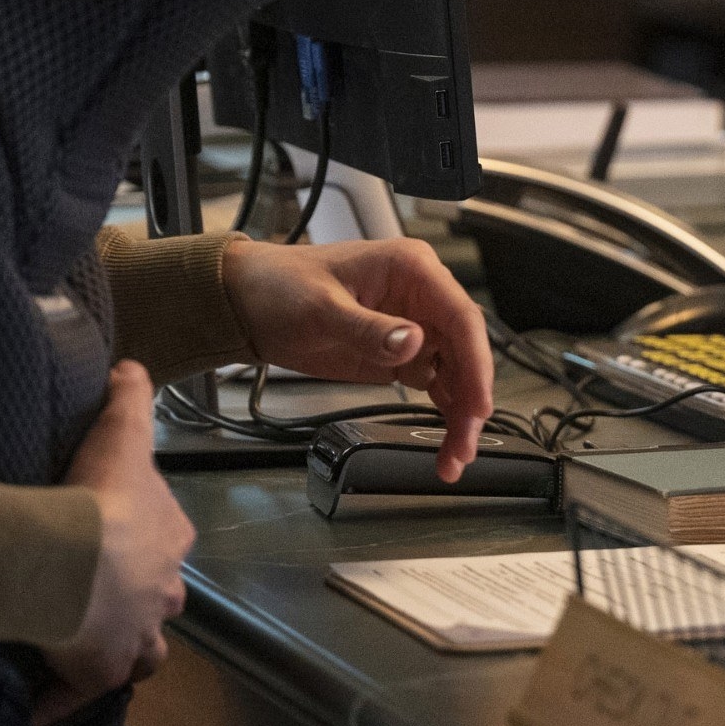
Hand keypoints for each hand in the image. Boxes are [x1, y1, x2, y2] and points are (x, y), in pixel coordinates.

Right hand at [52, 362, 190, 697]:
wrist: (74, 553)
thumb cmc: (101, 493)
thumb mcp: (121, 430)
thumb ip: (131, 394)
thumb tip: (132, 367)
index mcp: (169, 538)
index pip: (170, 540)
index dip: (149, 541)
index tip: (122, 542)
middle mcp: (163, 594)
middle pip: (161, 601)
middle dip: (142, 601)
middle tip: (102, 598)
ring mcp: (135, 638)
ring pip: (143, 654)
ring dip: (123, 652)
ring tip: (88, 647)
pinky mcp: (101, 674)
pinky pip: (82, 695)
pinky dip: (63, 701)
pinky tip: (38, 705)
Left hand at [224, 238, 493, 480]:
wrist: (246, 303)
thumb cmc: (280, 287)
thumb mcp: (321, 309)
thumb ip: (369, 329)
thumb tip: (415, 343)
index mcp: (411, 269)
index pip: (461, 316)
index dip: (476, 363)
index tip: (478, 405)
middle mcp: (420, 296)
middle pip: (464, 350)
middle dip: (470, 399)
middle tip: (465, 444)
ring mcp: (411, 326)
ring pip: (454, 374)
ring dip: (458, 414)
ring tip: (454, 456)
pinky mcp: (398, 354)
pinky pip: (434, 385)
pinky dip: (442, 413)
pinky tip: (445, 442)